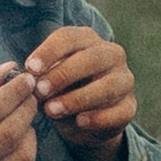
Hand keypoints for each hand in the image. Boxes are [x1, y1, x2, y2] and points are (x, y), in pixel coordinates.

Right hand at [0, 63, 39, 160]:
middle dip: (26, 107)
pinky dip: (26, 149)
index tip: (26, 78)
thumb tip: (11, 69)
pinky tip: (19, 136)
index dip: (15, 91)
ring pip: (23, 153)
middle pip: (11, 131)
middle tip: (31, 92)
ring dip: (30, 128)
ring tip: (24, 113)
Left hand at [25, 25, 138, 160]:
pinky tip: (79, 122)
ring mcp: (124, 80)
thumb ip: (41, 77)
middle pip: (91, 58)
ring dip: (78, 98)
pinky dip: (98, 118)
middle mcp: (111, 55)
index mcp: (87, 40)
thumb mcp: (47, 80)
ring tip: (52, 110)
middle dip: (63, 75)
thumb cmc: (60, 91)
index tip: (30, 69)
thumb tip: (30, 79)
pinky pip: (118, 112)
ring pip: (108, 86)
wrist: (82, 122)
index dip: (49, 52)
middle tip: (40, 91)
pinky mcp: (130, 107)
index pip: (69, 38)